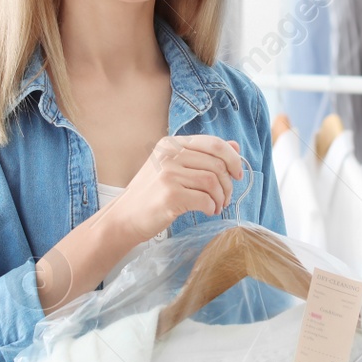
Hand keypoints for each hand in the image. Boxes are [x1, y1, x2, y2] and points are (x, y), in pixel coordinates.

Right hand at [103, 135, 243, 243]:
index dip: (232, 158)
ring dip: (221, 197)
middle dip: (228, 184)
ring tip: (216, 206)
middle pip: (217, 164)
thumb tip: (235, 146)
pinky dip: (212, 207)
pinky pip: (205, 199)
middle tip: (225, 198)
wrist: (124, 217)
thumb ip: (203, 155)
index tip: (237, 174)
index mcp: (171, 144)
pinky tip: (208, 211)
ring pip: (213, 182)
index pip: (214, 143)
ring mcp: (168, 174)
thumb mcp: (174, 167)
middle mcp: (169, 155)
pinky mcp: (170, 195)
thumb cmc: (151, 194)